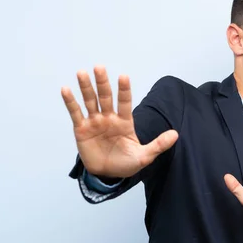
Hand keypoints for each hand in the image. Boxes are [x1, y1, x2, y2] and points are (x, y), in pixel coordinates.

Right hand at [61, 66, 178, 177]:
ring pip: (90, 101)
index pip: (125, 102)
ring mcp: (95, 122)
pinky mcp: (82, 129)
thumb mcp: (144, 156)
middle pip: (105, 97)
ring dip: (86, 87)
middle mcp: (109, 118)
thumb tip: (176, 134)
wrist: (107, 175)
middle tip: (99, 67)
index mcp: (125, 122)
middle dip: (103, 82)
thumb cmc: (126, 163)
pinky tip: (66, 89)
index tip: (123, 76)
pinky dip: (70, 102)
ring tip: (82, 73)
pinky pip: (76, 113)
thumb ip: (158, 145)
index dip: (124, 90)